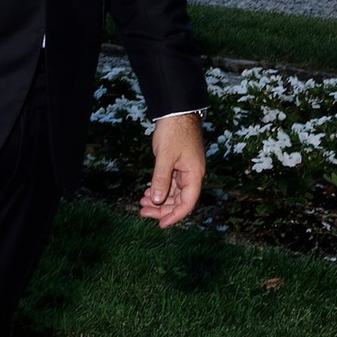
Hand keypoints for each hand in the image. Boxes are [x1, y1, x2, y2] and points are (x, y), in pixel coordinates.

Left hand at [141, 112, 206, 227]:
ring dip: (159, 200)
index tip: (161, 224)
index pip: (187, 203)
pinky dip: (159, 189)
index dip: (175, 216)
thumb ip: (161, 179)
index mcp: (194, 175)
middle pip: (179, 200)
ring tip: (141, 204)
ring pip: (173, 193)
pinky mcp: (178, 165)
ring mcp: (185, 170)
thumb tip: (157, 200)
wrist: (177, 111)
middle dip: (162, 209)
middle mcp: (192, 175)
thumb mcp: (165, 156)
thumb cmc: (174, 131)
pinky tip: (146, 193)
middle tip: (143, 212)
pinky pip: (170, 183)